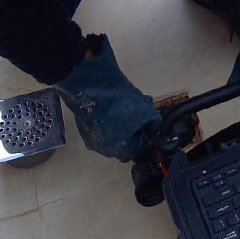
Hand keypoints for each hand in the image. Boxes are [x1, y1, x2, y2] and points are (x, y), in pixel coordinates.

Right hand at [56, 34, 160, 160]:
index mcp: (123, 149)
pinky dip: (108, 125)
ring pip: (114, 140)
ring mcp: (94, 141)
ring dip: (121, 131)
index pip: (142, 151)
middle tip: (138, 119)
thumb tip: (153, 131)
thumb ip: (154, 125)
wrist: (92, 87)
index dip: (147, 138)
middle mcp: (107, 151)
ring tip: (124, 112)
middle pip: (127, 147)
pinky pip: (103, 133)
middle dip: (134, 135)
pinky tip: (111, 111)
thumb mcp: (147, 112)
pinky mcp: (85, 131)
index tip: (149, 128)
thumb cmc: (120, 102)